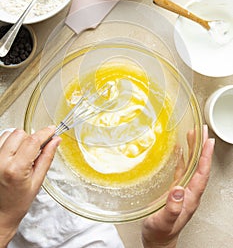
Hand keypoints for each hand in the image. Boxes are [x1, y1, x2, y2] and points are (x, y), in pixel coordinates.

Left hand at [0, 127, 60, 246]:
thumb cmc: (17, 203)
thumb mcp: (37, 181)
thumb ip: (47, 157)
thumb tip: (55, 141)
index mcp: (15, 169)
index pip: (33, 141)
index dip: (45, 133)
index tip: (52, 130)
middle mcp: (0, 162)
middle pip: (20, 133)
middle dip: (30, 139)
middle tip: (34, 151)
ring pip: (8, 134)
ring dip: (18, 140)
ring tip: (21, 155)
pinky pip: (0, 139)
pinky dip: (8, 143)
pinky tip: (12, 155)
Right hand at [142, 125, 214, 247]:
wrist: (157, 241)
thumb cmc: (161, 234)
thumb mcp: (164, 222)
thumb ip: (172, 208)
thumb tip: (179, 190)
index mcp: (190, 198)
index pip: (202, 173)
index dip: (205, 156)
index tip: (208, 141)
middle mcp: (189, 192)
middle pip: (198, 165)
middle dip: (201, 147)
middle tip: (200, 131)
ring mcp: (183, 190)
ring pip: (191, 165)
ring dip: (193, 150)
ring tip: (191, 135)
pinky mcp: (175, 190)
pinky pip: (182, 170)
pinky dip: (182, 158)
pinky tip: (180, 151)